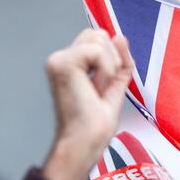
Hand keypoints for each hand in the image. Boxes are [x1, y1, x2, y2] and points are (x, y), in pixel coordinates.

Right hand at [43, 29, 132, 179]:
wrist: (85, 144)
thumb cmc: (94, 128)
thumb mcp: (114, 88)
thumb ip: (120, 64)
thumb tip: (120, 38)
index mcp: (70, 65)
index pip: (98, 40)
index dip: (113, 58)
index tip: (106, 88)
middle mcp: (61, 60)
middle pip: (99, 35)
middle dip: (112, 62)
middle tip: (102, 92)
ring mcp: (59, 60)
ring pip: (100, 40)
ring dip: (110, 70)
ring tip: (98, 93)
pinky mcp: (63, 64)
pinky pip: (98, 51)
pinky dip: (106, 72)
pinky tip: (96, 90)